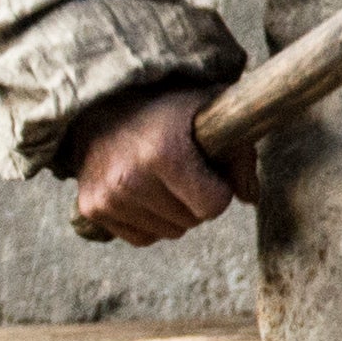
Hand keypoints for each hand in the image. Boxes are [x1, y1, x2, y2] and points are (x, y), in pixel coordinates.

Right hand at [69, 88, 232, 243]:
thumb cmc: (166, 106)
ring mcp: (107, 197)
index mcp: (163, 154)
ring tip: (160, 175)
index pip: (213, 206)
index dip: (217, 187)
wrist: (101, 102)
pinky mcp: (91, 209)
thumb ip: (240, 151)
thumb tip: (250, 198)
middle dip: (195, 199)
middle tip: (182, 168)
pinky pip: (142, 237)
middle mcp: (130, 179)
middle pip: (192, 221)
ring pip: (168, 232)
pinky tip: (142, 188)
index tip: (208, 167)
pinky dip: (149, 220)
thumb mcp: (210, 110)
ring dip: (172, 211)